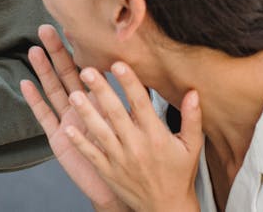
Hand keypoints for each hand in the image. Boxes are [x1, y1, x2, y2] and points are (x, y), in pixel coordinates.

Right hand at [21, 25, 129, 211]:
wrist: (123, 187)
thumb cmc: (134, 157)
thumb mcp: (144, 128)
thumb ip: (147, 103)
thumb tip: (165, 78)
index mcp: (103, 102)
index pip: (92, 69)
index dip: (83, 49)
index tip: (78, 27)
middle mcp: (84, 107)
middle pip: (67, 74)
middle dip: (57, 51)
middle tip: (47, 28)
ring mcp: (69, 121)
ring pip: (54, 90)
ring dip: (44, 70)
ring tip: (35, 49)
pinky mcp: (60, 138)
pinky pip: (45, 117)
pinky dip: (35, 101)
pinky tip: (25, 83)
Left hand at [66, 63, 203, 211]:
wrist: (166, 208)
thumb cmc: (179, 175)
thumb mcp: (192, 146)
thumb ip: (192, 118)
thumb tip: (193, 93)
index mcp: (156, 137)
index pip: (141, 104)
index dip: (129, 83)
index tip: (119, 65)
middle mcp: (137, 146)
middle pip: (116, 114)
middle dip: (101, 91)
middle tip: (88, 70)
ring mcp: (120, 160)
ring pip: (100, 132)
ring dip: (86, 113)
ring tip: (75, 95)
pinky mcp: (109, 172)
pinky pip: (92, 155)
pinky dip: (80, 143)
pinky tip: (69, 129)